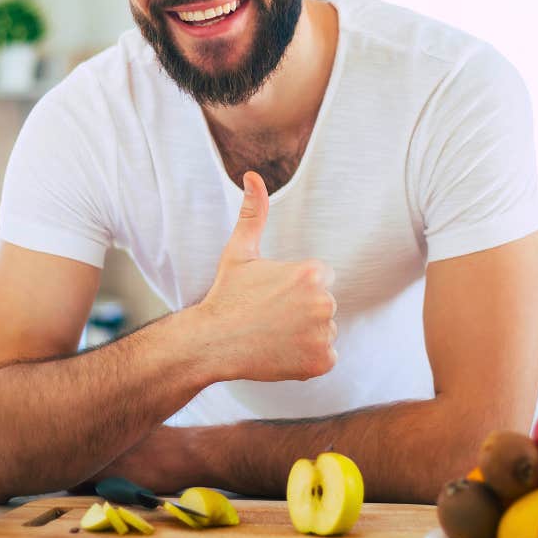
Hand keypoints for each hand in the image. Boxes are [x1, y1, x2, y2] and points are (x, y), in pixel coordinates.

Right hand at [196, 171, 337, 382]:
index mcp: (312, 273)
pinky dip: (308, 358)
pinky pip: (325, 357)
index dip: (297, 287)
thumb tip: (252, 176)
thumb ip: (253, 213)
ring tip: (274, 334)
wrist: (211, 342)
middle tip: (271, 316)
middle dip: (303, 310)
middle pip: (325, 305)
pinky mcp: (321, 361)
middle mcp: (324, 302)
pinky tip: (281, 352)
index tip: (273, 295)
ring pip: (325, 331)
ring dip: (306, 335)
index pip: (322, 278)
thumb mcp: (239, 250)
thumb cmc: (226, 294)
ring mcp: (323, 334)